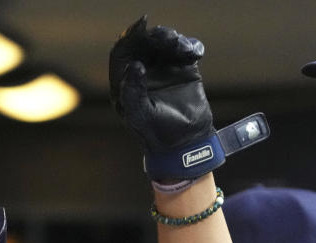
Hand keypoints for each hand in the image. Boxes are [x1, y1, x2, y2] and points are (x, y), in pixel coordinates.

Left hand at [109, 16, 218, 179]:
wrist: (186, 143)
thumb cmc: (157, 133)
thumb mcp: (140, 115)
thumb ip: (132, 92)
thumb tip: (133, 66)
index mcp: (126, 82)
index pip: (122, 53)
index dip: (129, 37)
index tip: (141, 26)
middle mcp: (143, 73)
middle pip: (144, 43)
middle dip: (154, 36)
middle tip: (166, 39)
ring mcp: (164, 70)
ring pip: (165, 43)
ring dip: (173, 39)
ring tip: (180, 48)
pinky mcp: (185, 70)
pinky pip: (186, 50)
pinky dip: (190, 47)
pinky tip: (193, 55)